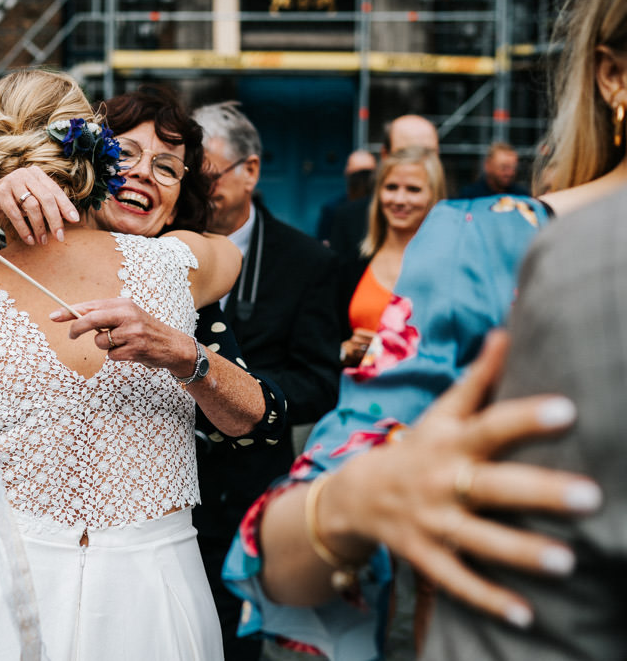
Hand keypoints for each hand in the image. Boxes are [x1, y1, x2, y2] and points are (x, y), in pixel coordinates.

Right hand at [0, 167, 79, 244]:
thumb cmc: (9, 203)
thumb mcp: (28, 201)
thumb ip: (44, 205)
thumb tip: (66, 219)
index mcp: (36, 174)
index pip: (55, 191)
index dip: (66, 206)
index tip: (75, 220)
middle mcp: (25, 174)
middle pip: (46, 198)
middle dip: (55, 220)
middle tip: (60, 237)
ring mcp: (11, 182)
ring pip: (32, 206)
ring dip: (40, 227)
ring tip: (42, 241)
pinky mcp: (0, 193)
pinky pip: (16, 214)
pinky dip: (24, 229)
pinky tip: (29, 240)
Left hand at [51, 298, 195, 376]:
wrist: (173, 345)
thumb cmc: (145, 331)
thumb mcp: (127, 317)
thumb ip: (105, 316)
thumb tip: (75, 318)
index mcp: (123, 304)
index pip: (91, 306)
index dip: (69, 311)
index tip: (53, 317)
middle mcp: (128, 314)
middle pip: (91, 319)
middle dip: (77, 328)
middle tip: (71, 336)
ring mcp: (133, 331)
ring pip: (100, 342)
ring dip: (106, 347)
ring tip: (122, 345)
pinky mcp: (136, 348)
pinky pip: (112, 356)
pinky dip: (117, 357)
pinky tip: (130, 352)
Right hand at [325, 330, 600, 626]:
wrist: (356, 496)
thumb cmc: (414, 449)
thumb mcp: (440, 413)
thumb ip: (477, 379)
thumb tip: (506, 332)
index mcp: (449, 442)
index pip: (489, 424)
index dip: (525, 417)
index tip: (566, 409)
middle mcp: (441, 481)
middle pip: (492, 485)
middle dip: (538, 491)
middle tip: (590, 496)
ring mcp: (432, 522)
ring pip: (478, 538)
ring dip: (519, 551)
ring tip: (566, 562)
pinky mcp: (425, 556)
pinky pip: (456, 581)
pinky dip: (487, 599)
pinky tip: (524, 615)